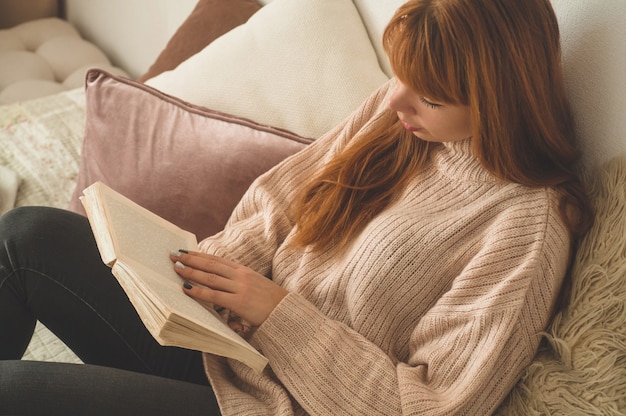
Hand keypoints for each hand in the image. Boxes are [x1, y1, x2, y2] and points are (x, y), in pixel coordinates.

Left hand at [170, 250, 287, 327]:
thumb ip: (239, 291)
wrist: (288, 312)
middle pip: (211, 265)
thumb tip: (226, 298)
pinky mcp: (240, 302)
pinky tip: (186, 289)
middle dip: (191, 259)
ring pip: (210, 277)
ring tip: (176, 268)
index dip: (201, 255)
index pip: (218, 260)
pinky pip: (214, 295)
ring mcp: (240, 288)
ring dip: (191, 272)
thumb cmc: (273, 304)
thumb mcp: (256, 290)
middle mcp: (241, 276)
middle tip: (174, 255)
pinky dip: (199, 291)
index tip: (186, 252)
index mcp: (244, 271)